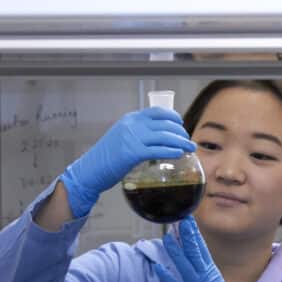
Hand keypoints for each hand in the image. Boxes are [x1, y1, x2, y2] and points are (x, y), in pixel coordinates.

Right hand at [60, 107, 195, 217]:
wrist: (91, 169)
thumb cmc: (107, 157)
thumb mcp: (122, 137)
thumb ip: (138, 133)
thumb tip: (159, 137)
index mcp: (130, 119)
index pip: (156, 111)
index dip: (172, 116)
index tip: (181, 123)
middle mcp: (132, 125)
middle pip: (165, 124)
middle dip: (181, 132)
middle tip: (188, 140)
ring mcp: (131, 138)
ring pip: (165, 137)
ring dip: (181, 142)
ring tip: (190, 148)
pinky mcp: (132, 153)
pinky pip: (158, 150)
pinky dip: (171, 151)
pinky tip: (179, 154)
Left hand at [154, 216, 254, 281]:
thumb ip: (205, 272)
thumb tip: (197, 260)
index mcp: (212, 273)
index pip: (203, 249)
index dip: (195, 234)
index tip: (189, 221)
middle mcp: (205, 277)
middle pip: (195, 252)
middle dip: (188, 235)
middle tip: (181, 220)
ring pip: (184, 264)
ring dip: (175, 250)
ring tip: (167, 237)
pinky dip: (166, 275)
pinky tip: (157, 266)